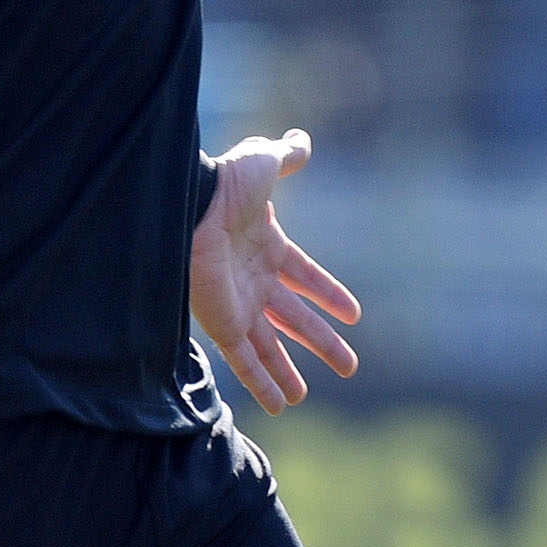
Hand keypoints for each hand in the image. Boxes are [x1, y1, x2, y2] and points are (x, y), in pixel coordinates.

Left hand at [190, 130, 361, 413]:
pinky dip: (263, 382)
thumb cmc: (227, 182)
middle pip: (295, 319)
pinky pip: (246, 360)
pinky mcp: (223, 324)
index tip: (353, 315)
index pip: (305, 277)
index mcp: (268, 247)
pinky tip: (280, 404)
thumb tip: (303, 141)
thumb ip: (286, 156)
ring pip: (270, 347)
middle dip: (321, 343)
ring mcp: (239, 305)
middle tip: (349, 366)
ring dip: (288, 372)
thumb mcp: (265, 162)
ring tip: (303, 396)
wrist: (192, 203)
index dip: (329, 295)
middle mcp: (255, 280)